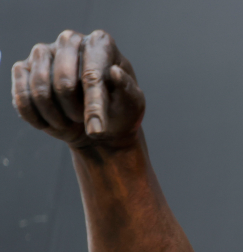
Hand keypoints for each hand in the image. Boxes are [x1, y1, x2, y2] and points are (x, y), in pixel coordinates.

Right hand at [11, 30, 144, 150]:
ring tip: (71, 123)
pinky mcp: (24, 68)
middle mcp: (70, 40)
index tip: (97, 131)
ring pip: (40, 90)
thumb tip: (114, 72)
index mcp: (100, 44)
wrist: (98, 124)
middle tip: (87, 125)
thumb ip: (127, 89)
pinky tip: (52, 124)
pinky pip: (21, 97)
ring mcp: (44, 52)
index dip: (94, 106)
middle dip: (75, 112)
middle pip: (63, 82)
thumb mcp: (132, 104)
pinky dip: (37, 118)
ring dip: (56, 117)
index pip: (92, 75)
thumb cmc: (120, 110)